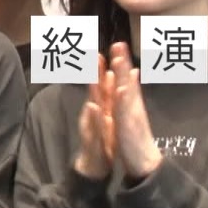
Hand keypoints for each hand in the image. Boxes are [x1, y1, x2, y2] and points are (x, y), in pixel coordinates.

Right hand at [72, 54, 115, 179]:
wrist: (95, 161)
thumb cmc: (103, 135)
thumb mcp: (111, 112)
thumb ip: (111, 93)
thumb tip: (115, 74)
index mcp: (104, 103)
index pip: (106, 81)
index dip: (108, 64)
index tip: (113, 47)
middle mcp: (96, 110)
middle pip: (96, 87)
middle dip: (96, 71)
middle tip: (96, 54)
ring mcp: (92, 123)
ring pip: (93, 104)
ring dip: (93, 90)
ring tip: (95, 76)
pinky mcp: (92, 137)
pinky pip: (93, 125)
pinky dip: (94, 116)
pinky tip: (94, 107)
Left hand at [109, 42, 160, 178]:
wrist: (144, 161)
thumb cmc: (135, 135)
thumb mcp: (132, 111)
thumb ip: (133, 92)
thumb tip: (134, 73)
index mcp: (130, 101)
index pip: (126, 77)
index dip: (122, 61)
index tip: (117, 43)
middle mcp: (133, 105)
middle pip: (128, 80)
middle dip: (123, 61)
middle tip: (118, 43)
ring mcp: (132, 115)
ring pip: (127, 92)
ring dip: (123, 76)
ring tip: (118, 60)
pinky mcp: (130, 127)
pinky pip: (126, 112)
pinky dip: (124, 100)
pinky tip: (121, 89)